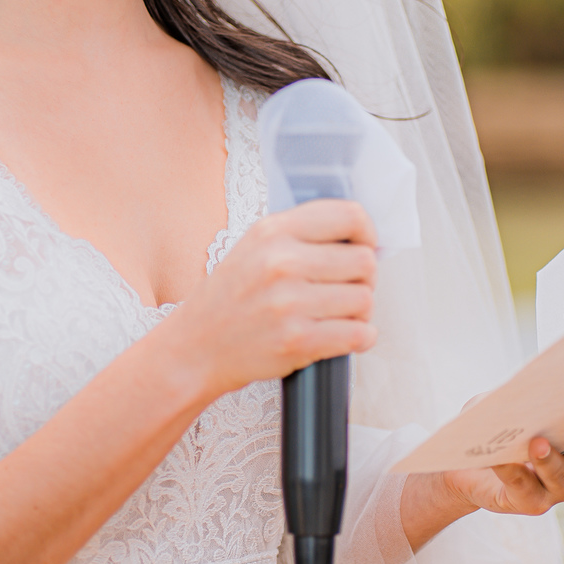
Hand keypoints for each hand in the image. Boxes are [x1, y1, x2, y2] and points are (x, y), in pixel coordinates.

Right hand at [168, 199, 377, 398]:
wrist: (195, 347)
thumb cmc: (231, 298)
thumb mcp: (254, 247)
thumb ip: (301, 235)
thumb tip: (363, 239)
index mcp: (273, 231)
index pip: (350, 216)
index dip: (368, 234)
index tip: (365, 248)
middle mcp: (281, 262)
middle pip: (364, 261)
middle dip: (364, 278)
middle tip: (346, 289)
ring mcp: (289, 303)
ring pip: (364, 299)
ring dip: (360, 311)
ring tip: (338, 315)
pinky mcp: (297, 341)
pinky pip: (358, 334)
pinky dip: (360, 337)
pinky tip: (346, 336)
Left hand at [400, 384, 563, 547]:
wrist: (466, 462)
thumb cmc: (497, 421)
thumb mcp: (509, 396)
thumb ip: (525, 387)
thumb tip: (533, 378)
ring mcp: (559, 484)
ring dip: (553, 459)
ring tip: (538, 443)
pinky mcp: (531, 502)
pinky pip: (525, 488)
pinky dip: (513, 472)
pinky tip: (501, 460)